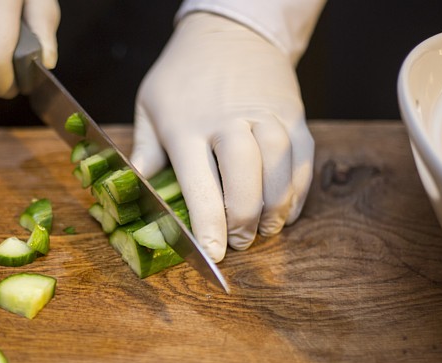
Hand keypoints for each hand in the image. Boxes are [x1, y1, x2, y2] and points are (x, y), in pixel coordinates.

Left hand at [131, 12, 313, 261]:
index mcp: (187, 126)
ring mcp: (266, 116)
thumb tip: (138, 188)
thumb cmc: (182, 75)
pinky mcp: (293, 114)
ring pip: (281, 170)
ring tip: (266, 230)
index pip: (199, 185)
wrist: (231, 29)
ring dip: (276, 208)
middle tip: (241, 243)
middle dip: (245, 221)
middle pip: (245, 180)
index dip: (208, 225)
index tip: (214, 253)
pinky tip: (288, 209)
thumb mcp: (149, 105)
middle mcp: (229, 121)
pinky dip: (299, 189)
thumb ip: (144, 150)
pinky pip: (304, 158)